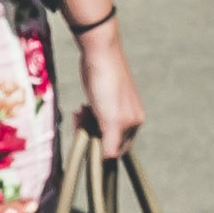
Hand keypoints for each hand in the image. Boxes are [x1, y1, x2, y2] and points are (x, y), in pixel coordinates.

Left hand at [77, 21, 146, 157]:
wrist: (98, 53)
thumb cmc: (106, 86)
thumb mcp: (111, 119)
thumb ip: (111, 142)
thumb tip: (107, 159)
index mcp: (134, 123)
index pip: (118, 150)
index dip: (101, 150)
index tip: (87, 141)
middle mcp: (128, 116)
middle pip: (108, 138)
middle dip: (92, 136)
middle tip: (80, 124)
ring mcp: (116, 106)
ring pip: (99, 126)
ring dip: (87, 124)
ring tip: (79, 114)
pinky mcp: (104, 97)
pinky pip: (95, 114)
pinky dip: (86, 114)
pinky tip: (82, 107)